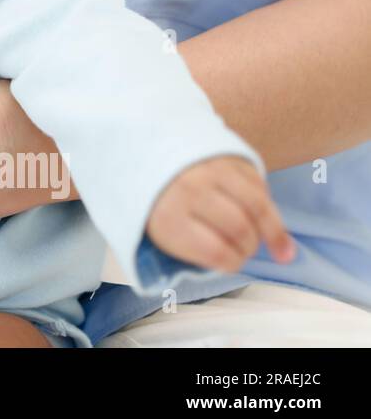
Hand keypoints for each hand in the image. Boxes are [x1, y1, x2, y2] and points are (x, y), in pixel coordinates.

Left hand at [146, 155, 296, 271]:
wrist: (147, 154)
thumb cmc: (159, 203)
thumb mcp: (163, 231)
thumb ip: (194, 248)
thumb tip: (234, 264)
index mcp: (169, 216)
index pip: (217, 252)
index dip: (234, 263)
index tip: (234, 263)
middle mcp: (191, 189)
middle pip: (240, 228)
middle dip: (249, 247)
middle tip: (245, 251)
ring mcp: (212, 169)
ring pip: (257, 206)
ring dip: (269, 230)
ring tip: (271, 242)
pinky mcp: (228, 155)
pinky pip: (260, 184)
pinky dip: (266, 204)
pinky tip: (264, 218)